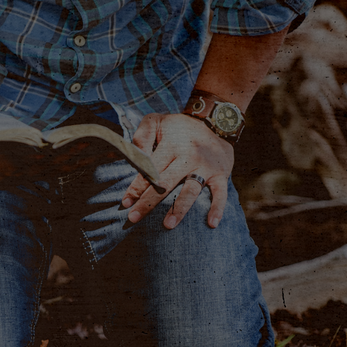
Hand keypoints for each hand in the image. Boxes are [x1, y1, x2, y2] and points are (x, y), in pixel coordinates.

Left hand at [121, 113, 233, 228]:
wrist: (216, 122)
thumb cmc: (179, 127)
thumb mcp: (157, 121)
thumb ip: (142, 135)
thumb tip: (133, 155)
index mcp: (171, 145)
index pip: (150, 169)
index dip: (136, 187)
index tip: (126, 203)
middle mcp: (189, 157)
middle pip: (166, 183)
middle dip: (148, 202)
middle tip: (133, 218)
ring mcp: (206, 167)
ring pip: (191, 191)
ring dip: (180, 209)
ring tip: (168, 225)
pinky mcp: (221, 175)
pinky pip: (220, 193)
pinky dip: (217, 209)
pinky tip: (211, 224)